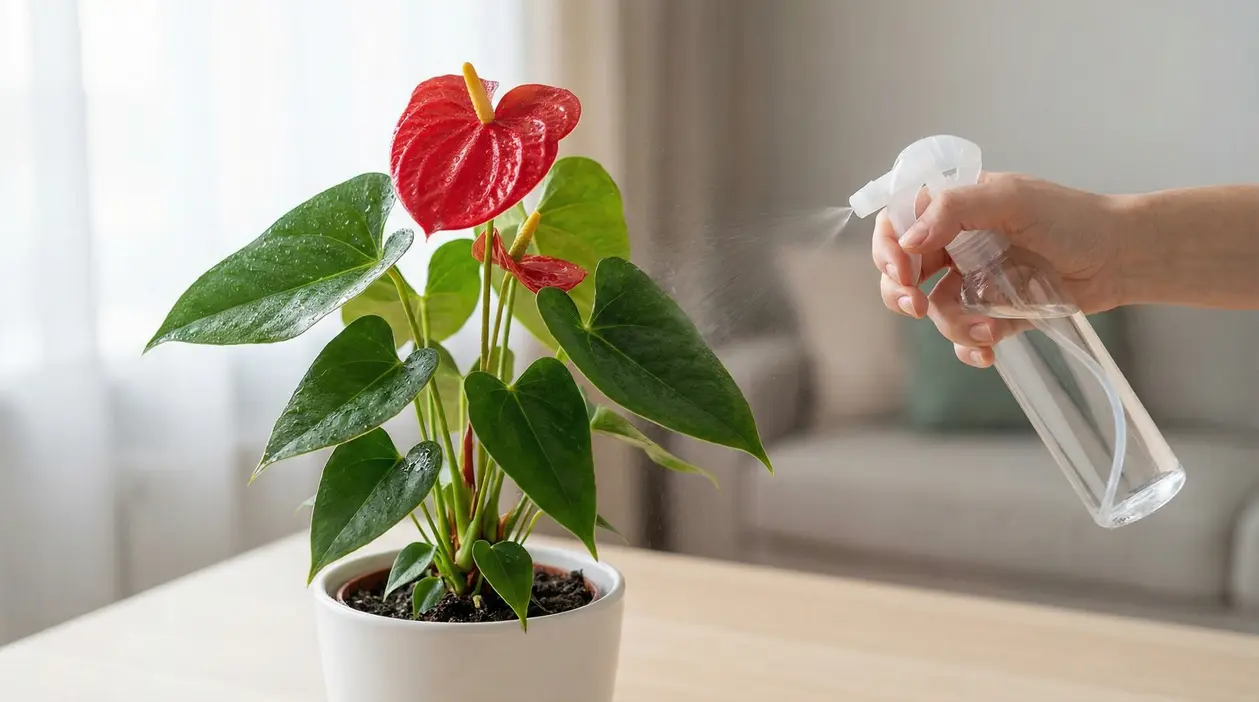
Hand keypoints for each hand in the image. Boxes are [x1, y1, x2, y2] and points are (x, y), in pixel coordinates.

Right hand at [872, 172, 1126, 367]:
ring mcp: (974, 281)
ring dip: (953, 324)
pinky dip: (970, 348)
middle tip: (917, 307)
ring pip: (936, 310)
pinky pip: (965, 336)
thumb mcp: (1012, 200)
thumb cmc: (1073, 219)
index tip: (901, 271)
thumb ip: (955, 209)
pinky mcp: (994, 313)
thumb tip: (908, 241)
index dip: (888, 248)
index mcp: (954, 209)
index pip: (898, 224)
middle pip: (902, 272)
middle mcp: (957, 244)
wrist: (1122, 258)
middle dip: (901, 294)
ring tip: (985, 329)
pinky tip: (988, 351)